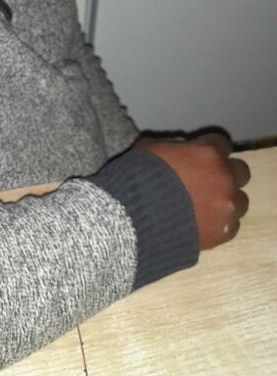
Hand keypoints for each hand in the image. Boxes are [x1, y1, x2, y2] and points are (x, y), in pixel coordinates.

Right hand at [136, 132, 249, 249]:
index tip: (199, 155)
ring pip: (240, 201)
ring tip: (205, 205)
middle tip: (207, 180)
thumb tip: (180, 150)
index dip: (209, 148)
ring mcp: (227, 206)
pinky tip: (201, 222)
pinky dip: (220, 223)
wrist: (135, 216)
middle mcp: (224, 177)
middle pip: (241, 171)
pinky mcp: (224, 231)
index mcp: (208, 153)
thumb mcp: (151, 148)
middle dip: (226, 173)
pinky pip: (231, 225)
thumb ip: (174, 146)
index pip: (222, 143)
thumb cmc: (139, 176)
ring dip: (225, 199)